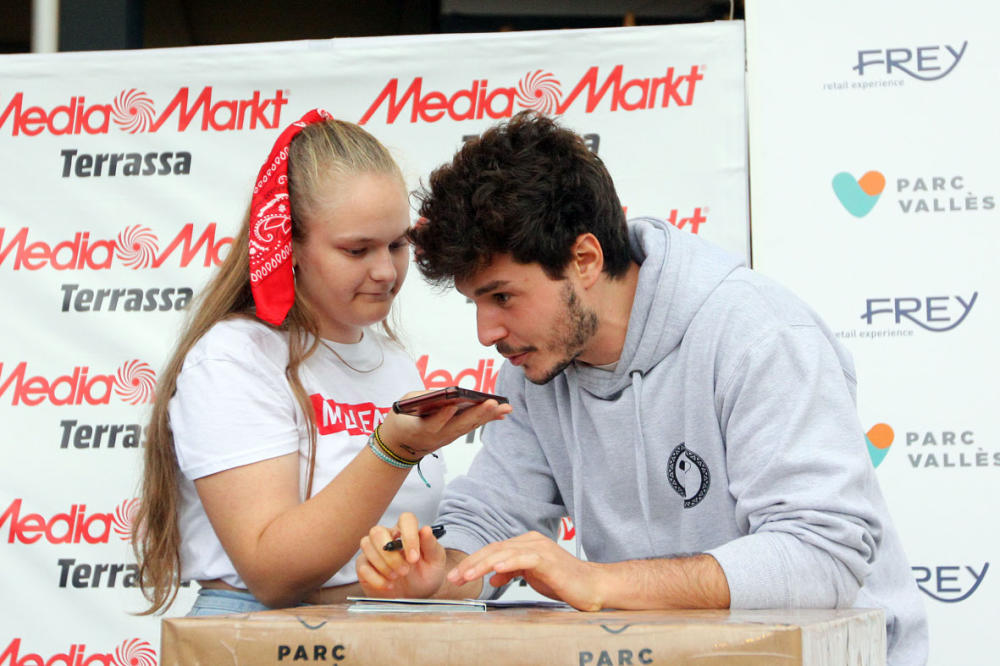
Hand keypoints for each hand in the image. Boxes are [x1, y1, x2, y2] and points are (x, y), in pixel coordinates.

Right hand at [356, 512, 446, 597]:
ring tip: (397, 577)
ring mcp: (373, 550)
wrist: (417, 595)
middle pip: (378, 531)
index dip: (409, 536)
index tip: (414, 558)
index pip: (405, 519)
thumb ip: (431, 545)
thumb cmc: (426, 573)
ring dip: (383, 565)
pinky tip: (389, 586)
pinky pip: (362, 566)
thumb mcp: (435, 561)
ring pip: (367, 544)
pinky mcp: (364, 566)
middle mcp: (388, 536)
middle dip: (391, 555)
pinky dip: (376, 578)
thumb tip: (425, 529)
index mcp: (407, 531)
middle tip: (405, 571)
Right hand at [377, 391, 511, 458]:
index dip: (442, 416)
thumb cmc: (402, 419)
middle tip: (492, 403)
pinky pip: (471, 426)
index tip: (451, 406)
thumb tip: (448, 392)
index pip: (432, 424)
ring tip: (505, 407)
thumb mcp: (404, 404)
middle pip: (458, 425)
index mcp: (418, 429)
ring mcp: (447, 437)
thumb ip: (422, 397)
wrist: (400, 445)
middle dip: (477, 414)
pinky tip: (502, 413)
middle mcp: (436, 436)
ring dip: (488, 416)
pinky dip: (486, 419)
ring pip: (469, 426)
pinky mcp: (454, 435)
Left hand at [446, 531, 605, 610]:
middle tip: (454, 577)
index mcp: (526, 543)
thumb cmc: (564, 581)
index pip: (493, 550)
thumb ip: (513, 572)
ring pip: (503, 553)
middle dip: (471, 564)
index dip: (473, 562)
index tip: (457, 576)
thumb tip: (493, 577)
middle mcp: (531, 541)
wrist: (592, 586)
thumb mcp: (532, 576)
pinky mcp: (547, 559)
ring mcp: (539, 548)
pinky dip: (506, 564)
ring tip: (465, 576)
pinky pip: (522, 559)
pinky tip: (493, 571)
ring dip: (481, 565)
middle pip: (494, 549)